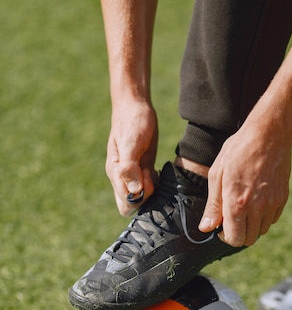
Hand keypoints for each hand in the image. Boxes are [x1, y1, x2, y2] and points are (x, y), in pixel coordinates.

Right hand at [105, 99, 157, 215]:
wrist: (135, 106)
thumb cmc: (132, 121)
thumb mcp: (131, 142)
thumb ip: (129, 167)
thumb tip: (134, 192)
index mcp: (115, 172)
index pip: (126, 203)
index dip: (140, 198)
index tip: (148, 181)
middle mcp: (122, 177)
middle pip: (132, 203)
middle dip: (146, 198)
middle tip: (153, 177)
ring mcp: (132, 174)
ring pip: (141, 196)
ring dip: (152, 191)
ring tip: (155, 172)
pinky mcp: (142, 169)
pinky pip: (148, 186)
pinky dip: (155, 184)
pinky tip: (159, 172)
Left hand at [198, 123, 290, 246]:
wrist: (269, 135)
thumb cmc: (238, 151)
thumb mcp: (217, 175)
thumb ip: (213, 206)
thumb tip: (206, 228)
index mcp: (237, 203)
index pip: (234, 239)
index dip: (225, 236)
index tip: (221, 226)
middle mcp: (257, 208)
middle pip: (249, 239)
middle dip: (239, 233)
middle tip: (232, 217)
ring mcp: (272, 204)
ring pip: (262, 231)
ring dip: (252, 225)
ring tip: (245, 206)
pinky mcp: (283, 198)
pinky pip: (272, 219)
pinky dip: (264, 216)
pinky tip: (257, 200)